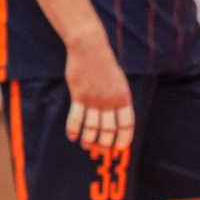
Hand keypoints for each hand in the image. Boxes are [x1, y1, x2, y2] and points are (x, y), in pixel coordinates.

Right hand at [63, 31, 133, 151]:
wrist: (90, 49)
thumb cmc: (105, 66)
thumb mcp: (119, 83)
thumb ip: (119, 100)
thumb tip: (118, 120)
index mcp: (123, 98)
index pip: (126, 125)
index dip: (123, 139)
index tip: (119, 148)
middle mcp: (110, 101)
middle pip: (109, 130)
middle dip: (104, 143)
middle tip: (100, 150)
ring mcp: (94, 99)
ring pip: (92, 127)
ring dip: (89, 139)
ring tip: (86, 145)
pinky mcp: (79, 95)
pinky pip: (76, 117)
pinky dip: (74, 129)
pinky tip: (73, 136)